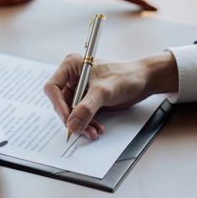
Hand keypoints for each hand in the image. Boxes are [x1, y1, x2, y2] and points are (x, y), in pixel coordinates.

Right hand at [44, 52, 177, 139]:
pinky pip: (81, 115)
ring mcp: (80, 88)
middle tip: (82, 130)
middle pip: (61, 103)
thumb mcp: (104, 92)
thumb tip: (71, 125)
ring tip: (93, 132)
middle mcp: (73, 76)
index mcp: (71, 66)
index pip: (53, 87)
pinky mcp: (88, 98)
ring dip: (81, 124)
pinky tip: (97, 128)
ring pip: (72, 112)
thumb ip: (86, 108)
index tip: (67, 119)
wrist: (144, 80)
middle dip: (72, 118)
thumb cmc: (125, 76)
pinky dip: (88, 123)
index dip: (58, 105)